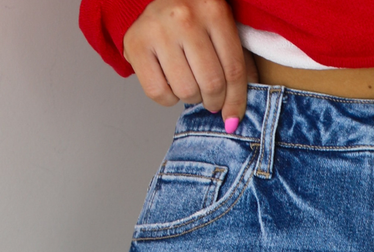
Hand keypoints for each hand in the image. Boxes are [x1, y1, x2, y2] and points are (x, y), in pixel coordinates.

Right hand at [124, 0, 254, 129]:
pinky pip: (158, 93)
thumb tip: (235, 115)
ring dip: (191, 98)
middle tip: (211, 99)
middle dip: (214, 101)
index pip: (233, 70)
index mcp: (213, 11)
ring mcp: (158, 29)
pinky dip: (168, 98)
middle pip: (211, 84)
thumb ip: (237, 64)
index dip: (236, 101)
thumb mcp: (222, 30)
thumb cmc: (195, 18)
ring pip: (185, 91)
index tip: (233, 118)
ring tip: (190, 84)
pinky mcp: (136, 43)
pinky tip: (171, 83)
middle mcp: (185, 17)